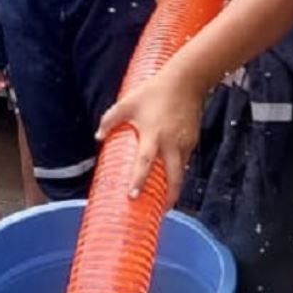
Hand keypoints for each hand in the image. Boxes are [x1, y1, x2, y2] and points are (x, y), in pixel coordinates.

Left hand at [94, 69, 206, 205]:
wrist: (186, 81)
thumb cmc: (154, 92)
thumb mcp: (127, 103)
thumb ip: (109, 121)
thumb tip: (98, 138)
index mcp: (153, 136)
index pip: (145, 163)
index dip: (138, 180)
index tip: (133, 197)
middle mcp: (172, 144)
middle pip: (174, 178)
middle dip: (170, 198)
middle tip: (161, 211)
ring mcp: (186, 143)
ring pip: (181, 171)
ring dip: (174, 185)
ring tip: (164, 198)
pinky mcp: (193, 140)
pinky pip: (185, 160)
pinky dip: (178, 169)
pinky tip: (170, 174)